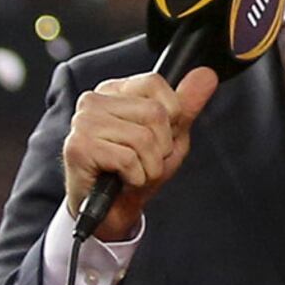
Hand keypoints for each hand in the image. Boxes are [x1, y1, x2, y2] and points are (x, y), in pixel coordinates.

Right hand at [60, 68, 221, 243]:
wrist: (114, 210)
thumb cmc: (139, 169)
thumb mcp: (172, 135)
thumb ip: (188, 105)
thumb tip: (207, 74)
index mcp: (115, 91)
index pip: (155, 83)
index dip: (171, 116)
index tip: (159, 136)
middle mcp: (93, 101)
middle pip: (154, 113)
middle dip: (162, 146)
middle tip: (145, 160)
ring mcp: (82, 123)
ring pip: (143, 137)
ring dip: (150, 165)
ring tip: (135, 171)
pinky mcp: (78, 148)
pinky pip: (128, 159)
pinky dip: (136, 177)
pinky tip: (123, 180)